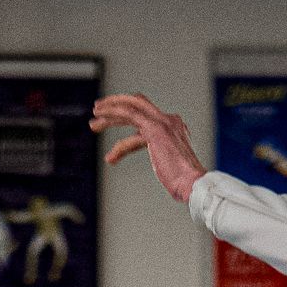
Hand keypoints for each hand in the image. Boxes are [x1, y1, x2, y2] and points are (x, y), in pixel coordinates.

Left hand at [91, 93, 207, 203]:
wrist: (193, 184)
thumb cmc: (184, 182)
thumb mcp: (169, 164)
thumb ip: (160, 154)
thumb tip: (156, 158)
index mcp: (174, 126)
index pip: (146, 113)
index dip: (127, 114)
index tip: (113, 119)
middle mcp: (168, 120)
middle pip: (137, 102)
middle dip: (115, 104)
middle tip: (98, 110)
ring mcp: (162, 122)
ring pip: (130, 108)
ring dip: (109, 114)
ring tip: (93, 124)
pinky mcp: (154, 129)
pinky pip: (128, 118)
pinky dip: (113, 124)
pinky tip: (105, 141)